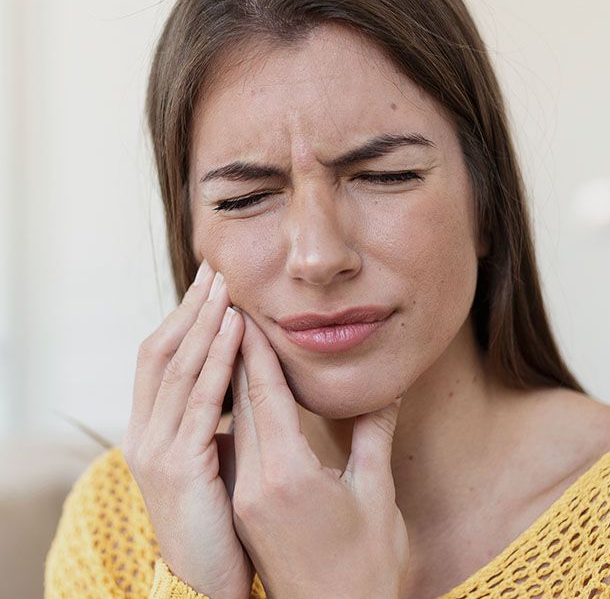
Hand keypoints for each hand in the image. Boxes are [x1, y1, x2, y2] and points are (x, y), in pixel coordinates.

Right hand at [122, 262, 254, 598]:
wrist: (207, 584)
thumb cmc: (219, 523)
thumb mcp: (211, 462)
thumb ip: (217, 422)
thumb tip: (239, 384)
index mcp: (151, 430)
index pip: (161, 358)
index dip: (183, 318)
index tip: (210, 285)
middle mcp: (144, 434)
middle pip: (162, 352)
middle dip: (190, 308)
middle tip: (216, 269)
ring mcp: (156, 450)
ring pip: (179, 368)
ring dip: (204, 322)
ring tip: (226, 286)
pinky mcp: (179, 467)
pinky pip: (202, 401)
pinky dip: (218, 360)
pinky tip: (236, 329)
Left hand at [229, 310, 409, 598]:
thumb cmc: (364, 566)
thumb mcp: (376, 496)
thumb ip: (374, 435)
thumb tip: (386, 388)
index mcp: (287, 476)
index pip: (264, 396)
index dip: (257, 350)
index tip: (248, 311)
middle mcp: (255, 484)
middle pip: (240, 404)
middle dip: (236, 352)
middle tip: (233, 309)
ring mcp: (245, 499)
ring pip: (234, 423)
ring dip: (233, 379)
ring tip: (234, 338)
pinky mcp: (245, 508)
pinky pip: (237, 445)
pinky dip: (238, 411)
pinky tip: (243, 393)